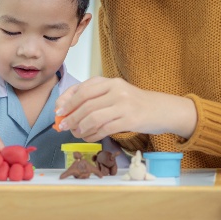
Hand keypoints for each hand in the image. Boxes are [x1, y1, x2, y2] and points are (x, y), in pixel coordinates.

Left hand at [54, 77, 196, 141]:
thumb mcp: (114, 93)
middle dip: (71, 117)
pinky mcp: (130, 119)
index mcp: (110, 81)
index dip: (67, 101)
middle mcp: (116, 90)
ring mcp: (124, 104)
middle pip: (86, 104)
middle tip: (63, 126)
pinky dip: (93, 135)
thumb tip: (66, 111)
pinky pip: (105, 128)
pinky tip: (88, 137)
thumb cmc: (134, 103)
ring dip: (80, 128)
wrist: (162, 110)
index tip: (58, 111)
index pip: (82, 89)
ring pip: (93, 117)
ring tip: (75, 133)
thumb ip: (94, 98)